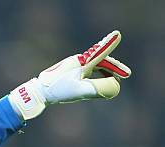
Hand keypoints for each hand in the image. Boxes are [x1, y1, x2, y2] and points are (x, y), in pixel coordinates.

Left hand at [9, 30, 131, 120]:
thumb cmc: (58, 90)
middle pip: (102, 62)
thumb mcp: (81, 90)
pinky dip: (96, 78)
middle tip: (126, 75)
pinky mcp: (70, 73)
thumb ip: (100, 88)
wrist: (39, 93)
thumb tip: (116, 87)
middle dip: (114, 68)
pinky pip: (89, 73)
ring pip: (96, 68)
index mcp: (81, 62)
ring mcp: (74, 67)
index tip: (117, 34)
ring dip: (106, 74)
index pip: (99, 53)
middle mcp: (78, 61)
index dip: (109, 44)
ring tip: (114, 81)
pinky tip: (96, 85)